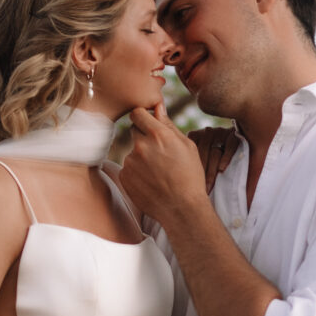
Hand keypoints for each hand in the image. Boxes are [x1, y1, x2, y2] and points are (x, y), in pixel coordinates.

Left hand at [118, 103, 214, 228]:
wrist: (182, 208)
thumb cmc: (190, 175)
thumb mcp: (187, 146)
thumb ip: (168, 125)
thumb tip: (157, 107)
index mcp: (158, 134)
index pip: (137, 113)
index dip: (143, 117)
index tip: (148, 123)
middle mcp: (140, 146)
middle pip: (134, 131)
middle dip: (144, 137)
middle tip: (160, 153)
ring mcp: (130, 162)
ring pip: (133, 152)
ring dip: (142, 157)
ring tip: (159, 173)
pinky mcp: (125, 176)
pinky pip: (129, 168)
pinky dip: (137, 172)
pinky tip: (152, 182)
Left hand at [191, 124, 240, 194]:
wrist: (239, 151)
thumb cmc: (211, 162)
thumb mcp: (197, 158)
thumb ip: (187, 160)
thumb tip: (169, 177)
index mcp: (196, 136)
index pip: (191, 151)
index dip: (189, 168)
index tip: (186, 184)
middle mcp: (207, 132)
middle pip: (202, 152)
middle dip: (200, 173)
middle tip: (197, 190)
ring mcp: (221, 132)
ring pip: (214, 152)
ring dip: (211, 171)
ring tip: (208, 187)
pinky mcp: (234, 134)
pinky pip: (230, 146)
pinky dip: (226, 158)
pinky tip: (222, 170)